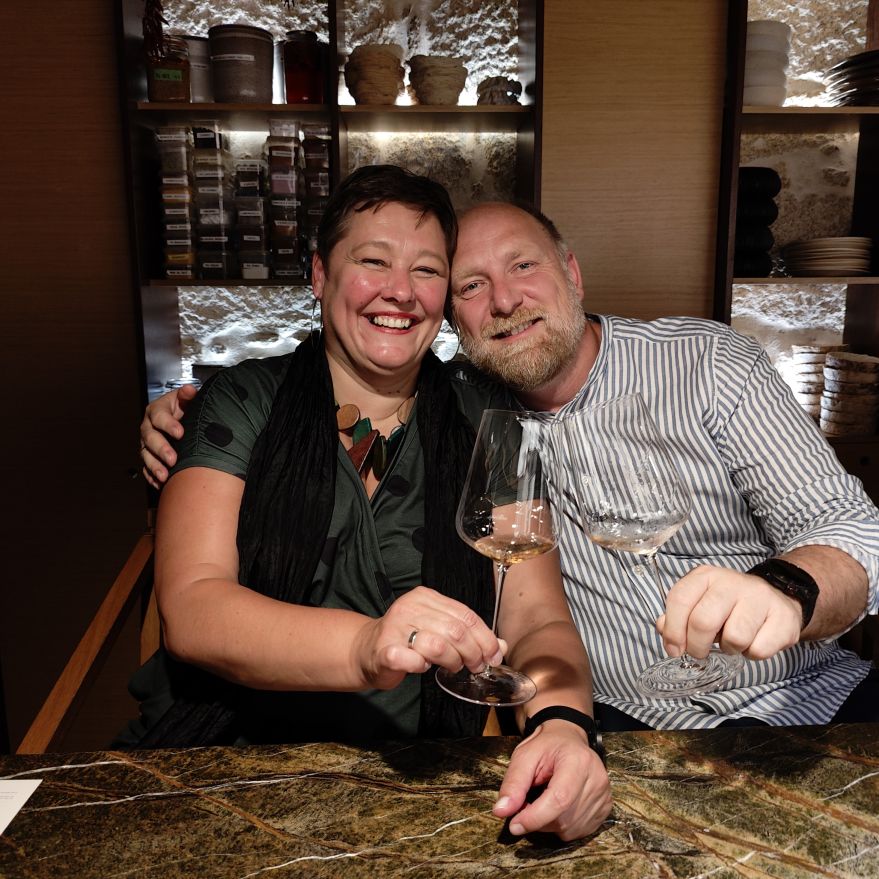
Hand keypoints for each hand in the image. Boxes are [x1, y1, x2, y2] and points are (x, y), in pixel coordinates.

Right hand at [140, 385, 197, 487]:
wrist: (183, 419)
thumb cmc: (186, 408)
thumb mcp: (188, 399)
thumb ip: (188, 395)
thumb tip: (190, 390)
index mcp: (157, 410)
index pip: (159, 416)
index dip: (168, 424)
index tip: (180, 433)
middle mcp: (148, 426)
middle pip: (150, 438)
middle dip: (161, 449)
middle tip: (172, 459)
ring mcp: (147, 443)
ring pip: (146, 454)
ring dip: (154, 466)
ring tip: (165, 476)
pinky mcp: (149, 456)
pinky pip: (146, 467)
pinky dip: (152, 476)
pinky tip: (159, 484)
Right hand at [352, 586, 505, 690]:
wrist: (365, 651)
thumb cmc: (406, 641)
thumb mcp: (437, 631)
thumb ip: (466, 635)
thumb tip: (499, 647)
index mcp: (425, 597)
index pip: (464, 613)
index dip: (484, 636)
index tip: (493, 655)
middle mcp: (409, 607)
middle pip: (455, 629)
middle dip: (473, 652)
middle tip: (476, 666)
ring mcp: (395, 627)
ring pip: (438, 644)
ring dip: (452, 660)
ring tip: (453, 667)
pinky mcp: (384, 650)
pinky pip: (411, 659)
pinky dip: (422, 666)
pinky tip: (424, 668)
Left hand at [493, 720, 610, 839]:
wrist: (568, 738)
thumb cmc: (546, 746)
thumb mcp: (524, 756)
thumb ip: (513, 783)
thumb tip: (502, 811)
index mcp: (578, 761)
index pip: (559, 799)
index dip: (535, 817)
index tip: (514, 824)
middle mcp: (597, 779)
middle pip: (563, 818)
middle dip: (538, 818)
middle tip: (526, 803)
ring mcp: (604, 795)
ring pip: (570, 829)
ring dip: (549, 823)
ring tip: (543, 799)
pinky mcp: (605, 808)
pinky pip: (578, 831)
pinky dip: (562, 825)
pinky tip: (557, 807)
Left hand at [657, 564, 801, 660]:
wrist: (777, 599)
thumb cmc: (730, 606)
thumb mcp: (700, 603)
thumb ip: (678, 616)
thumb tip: (662, 629)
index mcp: (705, 576)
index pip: (679, 600)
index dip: (672, 630)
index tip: (674, 649)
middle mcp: (731, 582)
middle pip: (703, 621)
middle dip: (697, 646)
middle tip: (700, 652)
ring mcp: (759, 597)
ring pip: (734, 638)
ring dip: (729, 649)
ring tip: (732, 641)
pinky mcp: (783, 617)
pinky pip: (759, 649)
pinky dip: (752, 654)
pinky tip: (754, 641)